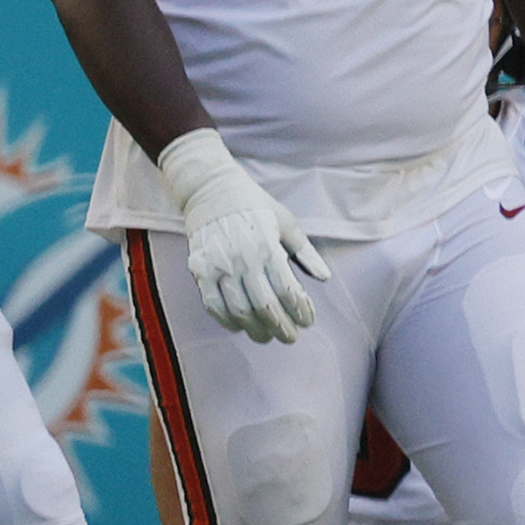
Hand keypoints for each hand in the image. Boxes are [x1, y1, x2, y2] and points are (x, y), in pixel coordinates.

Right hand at [159, 128, 327, 344]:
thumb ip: (305, 251)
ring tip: (267, 336)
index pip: (288, 290)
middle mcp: (242, 257)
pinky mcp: (199, 269)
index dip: (300, 311)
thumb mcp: (285, 221)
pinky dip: (227, 321)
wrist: (210, 187)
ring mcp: (218, 265)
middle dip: (282, 328)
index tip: (307, 321)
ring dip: (256, 330)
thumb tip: (325, 277)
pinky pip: (212, 305)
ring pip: (239, 310)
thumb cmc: (253, 204)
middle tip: (291, 337)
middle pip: (265, 306)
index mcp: (267, 246)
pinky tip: (239, 327)